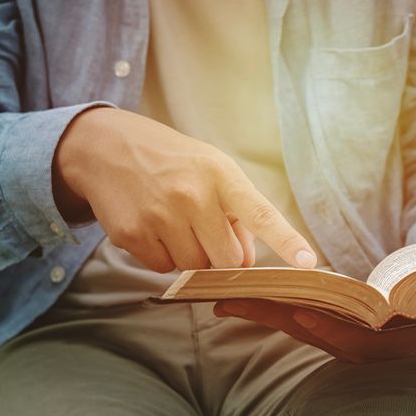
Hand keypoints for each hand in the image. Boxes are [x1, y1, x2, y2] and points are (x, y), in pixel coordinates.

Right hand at [53, 107, 316, 271]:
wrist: (106, 147)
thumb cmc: (174, 162)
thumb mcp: (214, 171)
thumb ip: (239, 213)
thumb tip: (244, 262)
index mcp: (222, 176)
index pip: (262, 214)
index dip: (287, 241)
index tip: (309, 263)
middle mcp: (193, 196)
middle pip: (226, 260)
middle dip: (222, 256)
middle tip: (207, 232)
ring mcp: (160, 216)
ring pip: (194, 268)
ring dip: (191, 257)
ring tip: (177, 223)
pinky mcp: (131, 234)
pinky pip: (162, 268)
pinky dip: (163, 256)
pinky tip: (154, 227)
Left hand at [213, 292, 415, 362]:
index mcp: (394, 343)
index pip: (354, 339)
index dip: (325, 326)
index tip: (296, 311)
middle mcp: (366, 347)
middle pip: (313, 332)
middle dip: (271, 316)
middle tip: (225, 300)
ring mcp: (352, 341)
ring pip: (303, 328)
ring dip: (265, 314)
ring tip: (224, 299)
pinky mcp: (343, 332)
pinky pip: (306, 323)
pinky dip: (279, 311)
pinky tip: (254, 299)